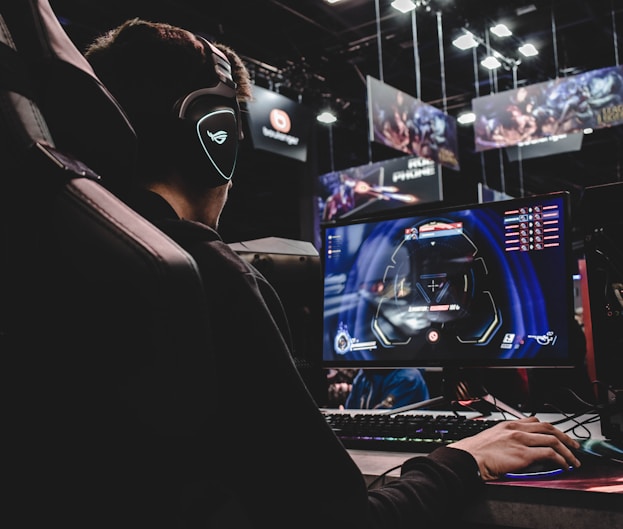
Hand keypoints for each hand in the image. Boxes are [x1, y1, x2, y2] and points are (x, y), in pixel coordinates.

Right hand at [448, 416, 580, 480]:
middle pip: (548, 428)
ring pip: (553, 440)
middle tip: (573, 446)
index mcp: (508, 425)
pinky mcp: (524, 454)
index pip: (535, 421)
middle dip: (565, 437)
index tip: (557, 435)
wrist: (468, 458)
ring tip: (573, 460)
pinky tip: (564, 465)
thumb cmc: (475, 453)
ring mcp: (521, 440)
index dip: (550, 428)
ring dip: (567, 451)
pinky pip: (550, 454)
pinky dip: (561, 460)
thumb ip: (506, 438)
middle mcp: (516, 429)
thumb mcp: (491, 438)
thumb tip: (517, 447)